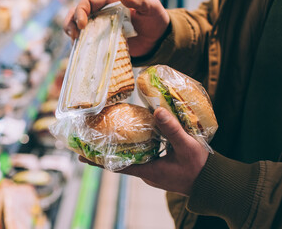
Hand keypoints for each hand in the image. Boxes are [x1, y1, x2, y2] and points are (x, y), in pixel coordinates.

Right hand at [64, 0, 169, 56]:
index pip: (88, 2)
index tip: (82, 24)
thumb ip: (139, 0)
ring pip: (78, 29)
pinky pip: (87, 44)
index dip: (80, 11)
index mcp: (109, 2)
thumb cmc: (155, 19)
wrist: (158, 39)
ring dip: (72, 34)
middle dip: (70, 23)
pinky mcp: (102, 43)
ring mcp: (100, 30)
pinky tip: (82, 53)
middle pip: (77, 14)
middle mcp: (101, 14)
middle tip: (74, 35)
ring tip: (75, 43)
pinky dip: (81, 47)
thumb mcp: (151, 7)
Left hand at [79, 107, 208, 195]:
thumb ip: (173, 129)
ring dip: (120, 150)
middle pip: (120, 163)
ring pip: (131, 160)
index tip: (82, 156)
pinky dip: (134, 149)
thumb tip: (157, 111)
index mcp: (150, 171)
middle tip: (91, 141)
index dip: (99, 162)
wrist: (211, 182)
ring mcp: (153, 172)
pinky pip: (142, 158)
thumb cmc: (199, 168)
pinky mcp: (159, 168)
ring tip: (108, 136)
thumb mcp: (187, 146)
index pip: (118, 167)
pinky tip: (134, 137)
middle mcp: (147, 174)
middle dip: (105, 153)